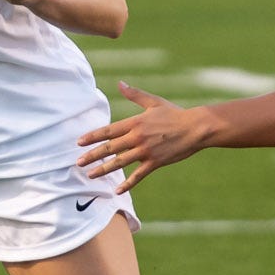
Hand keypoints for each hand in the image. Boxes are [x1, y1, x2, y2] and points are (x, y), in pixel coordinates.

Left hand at [77, 82, 210, 193]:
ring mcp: (146, 151)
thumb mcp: (154, 102)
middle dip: (92, 155)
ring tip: (90, 175)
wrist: (196, 128)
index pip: (109, 130)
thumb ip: (135, 95)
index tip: (79, 142)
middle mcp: (138, 137)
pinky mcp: (155, 162)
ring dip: (104, 169)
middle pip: (110, 147)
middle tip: (78, 162)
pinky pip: (138, 175)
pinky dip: (127, 183)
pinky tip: (117, 190)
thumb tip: (120, 83)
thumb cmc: (175, 114)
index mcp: (135, 122)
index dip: (93, 136)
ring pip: (120, 162)